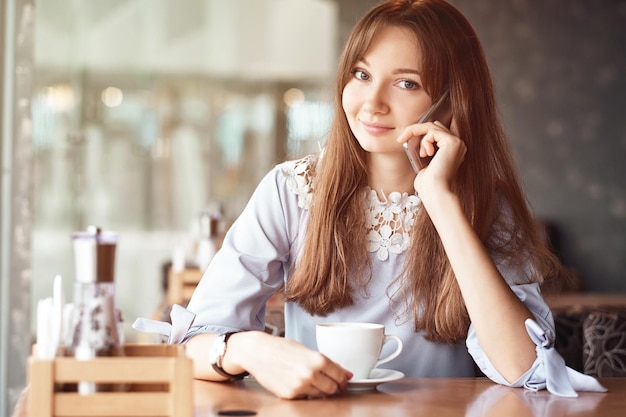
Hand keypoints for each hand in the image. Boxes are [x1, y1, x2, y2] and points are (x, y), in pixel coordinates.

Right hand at [231, 332, 352, 398]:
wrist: (258, 352)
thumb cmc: (281, 348)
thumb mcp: (307, 350)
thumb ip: (328, 363)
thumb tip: (346, 374)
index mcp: (318, 360)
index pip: (340, 376)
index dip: (343, 380)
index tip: (343, 381)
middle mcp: (310, 374)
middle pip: (332, 389)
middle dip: (333, 387)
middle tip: (329, 382)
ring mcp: (300, 386)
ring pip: (320, 395)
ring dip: (319, 390)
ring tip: (309, 379)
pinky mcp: (290, 395)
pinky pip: (305, 397)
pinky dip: (305, 392)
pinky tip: (297, 382)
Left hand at [397, 119, 465, 201]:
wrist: (435, 192)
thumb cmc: (428, 184)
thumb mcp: (424, 163)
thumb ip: (424, 150)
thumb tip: (414, 139)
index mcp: (452, 150)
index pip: (436, 132)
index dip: (420, 134)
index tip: (404, 139)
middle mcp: (458, 145)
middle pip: (434, 126)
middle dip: (418, 132)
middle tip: (403, 140)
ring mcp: (457, 143)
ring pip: (432, 126)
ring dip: (420, 137)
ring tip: (421, 153)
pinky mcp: (452, 142)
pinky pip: (432, 131)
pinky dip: (424, 140)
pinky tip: (425, 153)